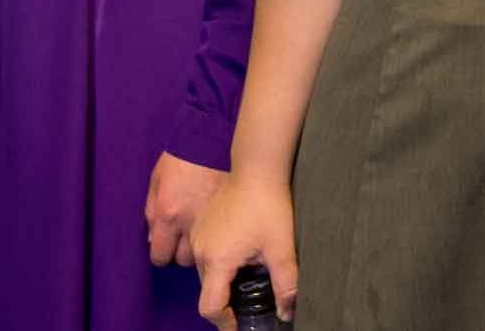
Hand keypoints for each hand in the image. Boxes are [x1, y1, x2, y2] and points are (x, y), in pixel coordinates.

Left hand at [146, 153, 226, 267]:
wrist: (212, 135)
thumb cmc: (181, 156)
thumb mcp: (156, 180)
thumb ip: (151, 213)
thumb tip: (153, 239)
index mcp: (167, 214)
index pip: (161, 256)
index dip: (162, 253)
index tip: (166, 246)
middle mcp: (189, 222)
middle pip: (184, 260)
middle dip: (182, 251)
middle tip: (185, 236)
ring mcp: (213, 219)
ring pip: (206, 252)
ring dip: (202, 246)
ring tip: (203, 231)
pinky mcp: (230, 213)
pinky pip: (223, 236)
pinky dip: (219, 234)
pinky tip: (219, 223)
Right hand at [192, 173, 299, 323]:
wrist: (256, 169)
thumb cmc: (269, 206)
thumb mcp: (281, 249)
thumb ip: (286, 285)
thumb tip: (288, 312)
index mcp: (217, 260)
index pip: (210, 307)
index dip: (224, 322)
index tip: (238, 325)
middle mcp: (200, 251)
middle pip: (206, 291)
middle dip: (225, 302)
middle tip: (248, 302)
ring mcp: (197, 237)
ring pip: (204, 273)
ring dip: (221, 281)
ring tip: (247, 274)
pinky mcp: (199, 226)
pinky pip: (202, 255)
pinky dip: (217, 263)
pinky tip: (240, 253)